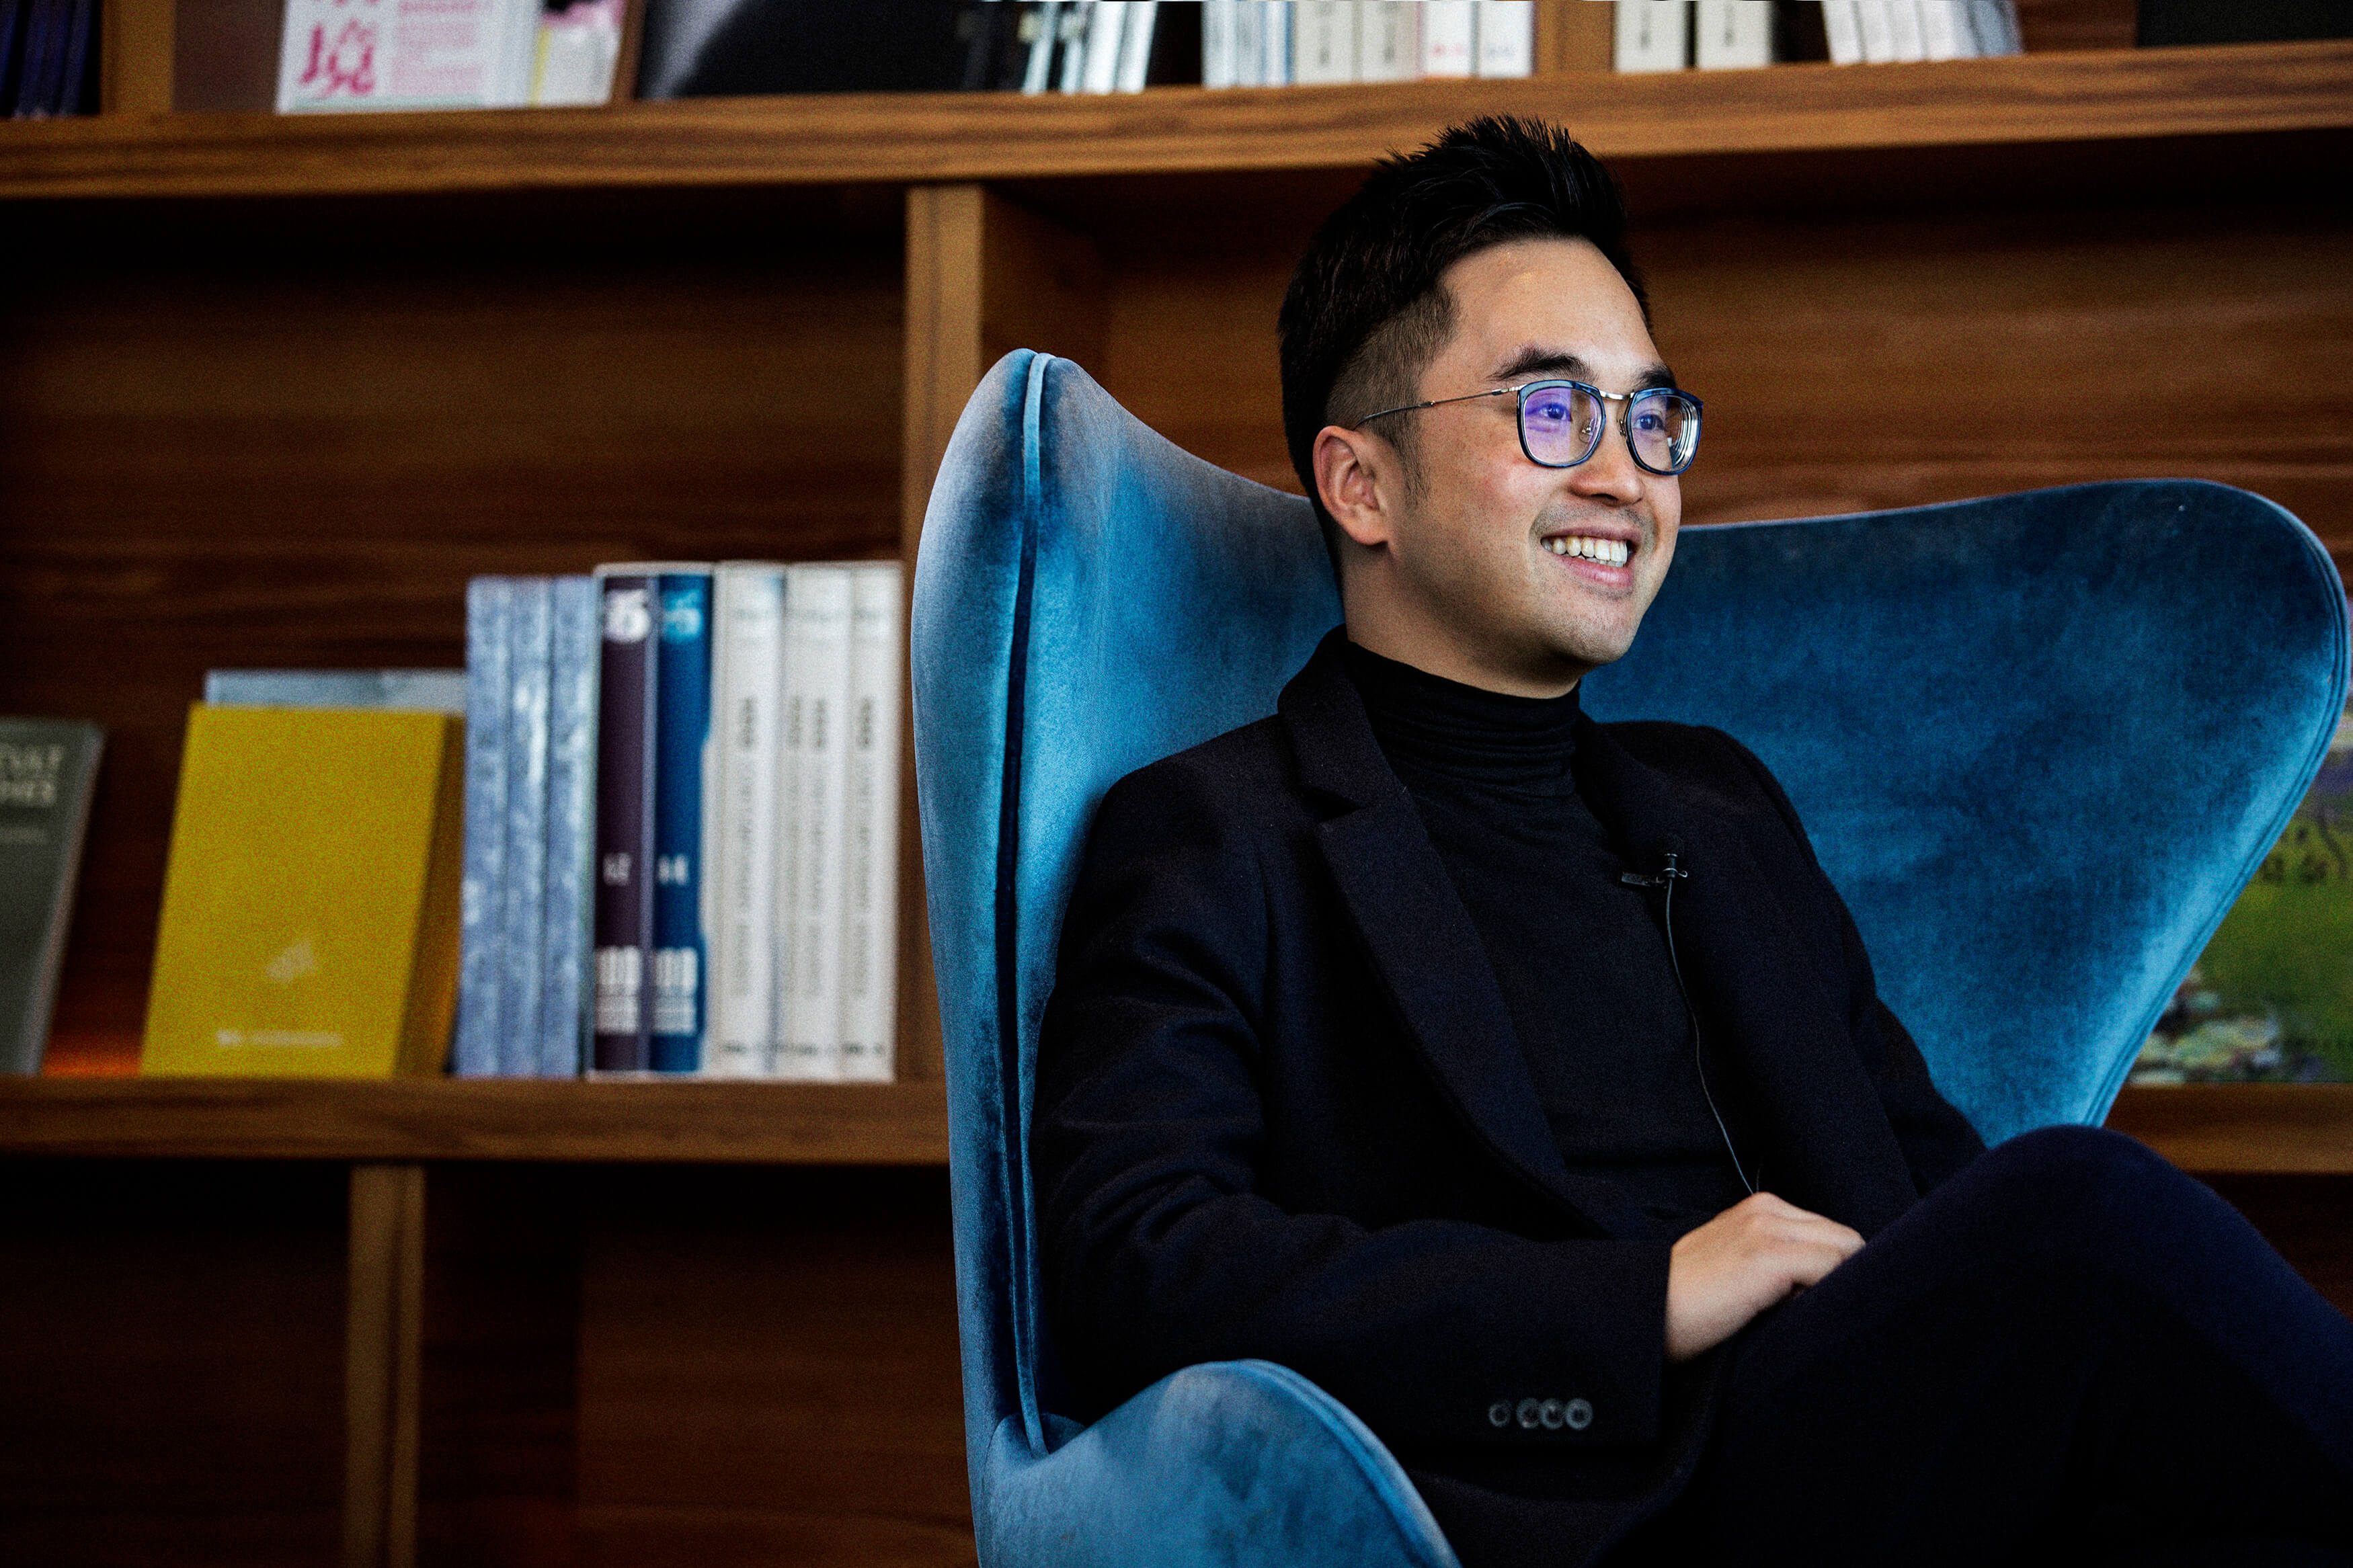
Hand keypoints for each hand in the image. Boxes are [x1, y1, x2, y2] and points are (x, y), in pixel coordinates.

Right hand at [1664, 1192, 1862, 1361]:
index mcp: (1761, 1208)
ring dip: (1836, 1287)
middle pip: (1847, 1240)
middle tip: (1809, 1313)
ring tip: (1798, 1314)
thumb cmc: (1688, 1304)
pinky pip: (1833, 1269)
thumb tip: (1830, 1285)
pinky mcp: (1768, 1254)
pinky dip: (1826, 1297)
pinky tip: (1791, 1316)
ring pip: (1847, 1252)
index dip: (1832, 1272)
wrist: (1643, 1311)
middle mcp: (1767, 1208)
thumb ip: (1778, 1260)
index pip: (1832, 1235)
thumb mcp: (1737, 1264)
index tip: (1809, 1304)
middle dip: (1842, 1277)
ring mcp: (1767, 1228)